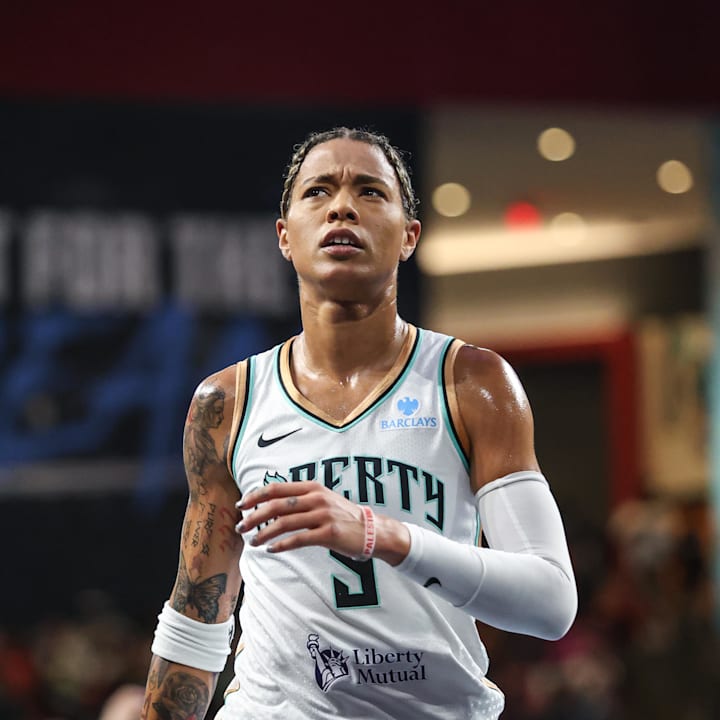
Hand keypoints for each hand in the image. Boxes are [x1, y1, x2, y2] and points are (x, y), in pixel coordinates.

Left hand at [235, 481, 365, 557]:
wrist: (371, 530)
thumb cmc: (341, 516)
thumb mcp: (321, 500)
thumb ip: (299, 500)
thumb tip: (268, 506)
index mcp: (312, 487)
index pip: (277, 488)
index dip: (256, 496)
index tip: (241, 505)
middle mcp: (316, 498)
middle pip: (277, 505)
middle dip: (255, 517)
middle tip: (240, 527)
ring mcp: (323, 515)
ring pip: (285, 522)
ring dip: (264, 533)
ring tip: (253, 542)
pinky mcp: (329, 533)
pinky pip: (299, 539)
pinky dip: (282, 545)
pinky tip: (271, 550)